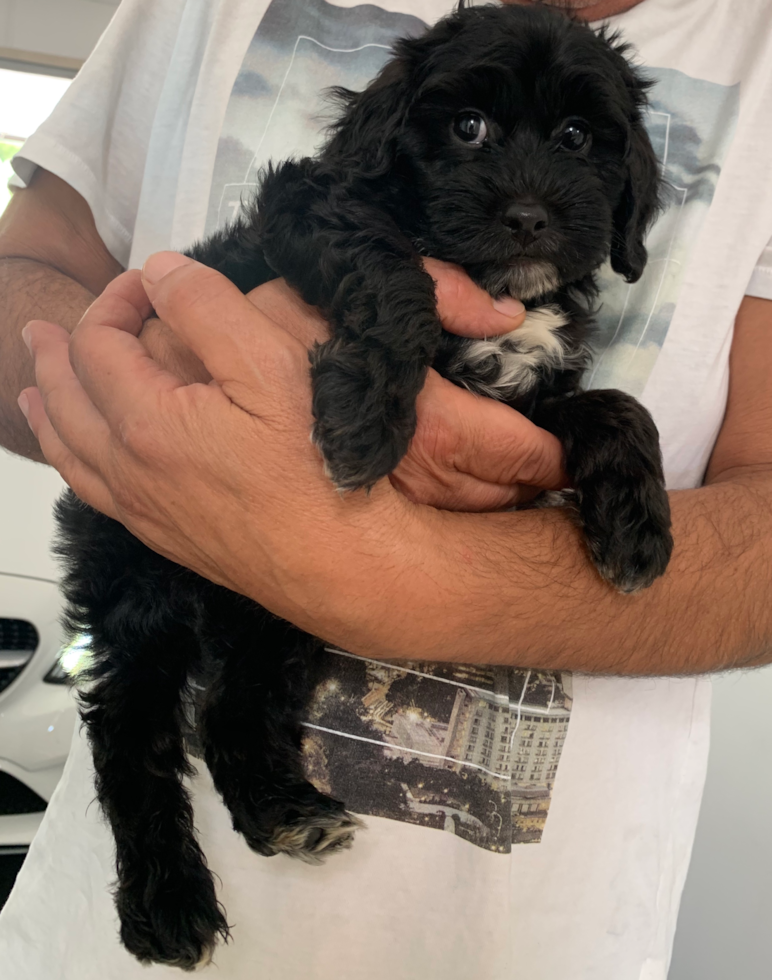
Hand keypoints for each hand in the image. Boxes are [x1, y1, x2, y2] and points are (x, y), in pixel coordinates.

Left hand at [18, 255, 565, 594]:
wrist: (336, 561)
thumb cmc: (313, 464)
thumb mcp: (271, 366)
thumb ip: (208, 308)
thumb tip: (160, 272)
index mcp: (145, 420)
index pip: (98, 343)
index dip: (113, 301)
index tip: (144, 283)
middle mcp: (128, 467)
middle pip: (66, 398)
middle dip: (56, 354)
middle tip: (44, 329)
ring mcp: (141, 508)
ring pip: (70, 452)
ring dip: (47, 411)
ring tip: (31, 391)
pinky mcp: (162, 535)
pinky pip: (93, 492)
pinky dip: (71, 461)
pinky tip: (81, 459)